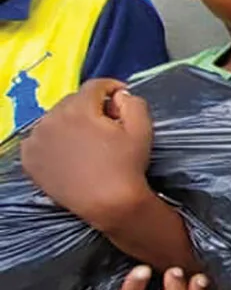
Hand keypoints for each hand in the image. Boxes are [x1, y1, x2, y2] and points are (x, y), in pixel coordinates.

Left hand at [20, 80, 153, 229]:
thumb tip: (119, 95)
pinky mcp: (29, 157)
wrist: (107, 203)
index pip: (94, 86)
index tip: (121, 97)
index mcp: (79, 109)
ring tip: (86, 140)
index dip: (111, 87)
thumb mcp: (142, 129)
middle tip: (106, 124)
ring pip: (55, 118)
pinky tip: (68, 152)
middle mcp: (52, 119)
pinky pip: (41, 138)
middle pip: (73, 101)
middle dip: (90, 107)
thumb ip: (133, 102)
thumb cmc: (127, 166)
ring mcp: (37, 139)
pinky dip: (53, 139)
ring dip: (70, 122)